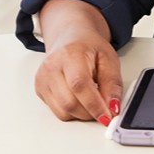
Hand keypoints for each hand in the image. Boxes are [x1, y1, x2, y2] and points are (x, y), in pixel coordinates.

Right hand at [34, 0, 123, 123]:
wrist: (71, 37)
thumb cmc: (89, 46)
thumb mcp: (109, 59)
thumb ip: (113, 84)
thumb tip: (113, 107)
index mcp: (70, 54)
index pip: (79, 85)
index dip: (94, 105)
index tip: (107, 117)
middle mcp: (52, 67)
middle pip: (69, 102)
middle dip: (90, 112)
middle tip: (104, 109)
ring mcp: (43, 79)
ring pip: (63, 111)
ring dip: (81, 113)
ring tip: (91, 98)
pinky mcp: (39, 89)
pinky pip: (57, 111)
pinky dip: (72, 111)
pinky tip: (79, 97)